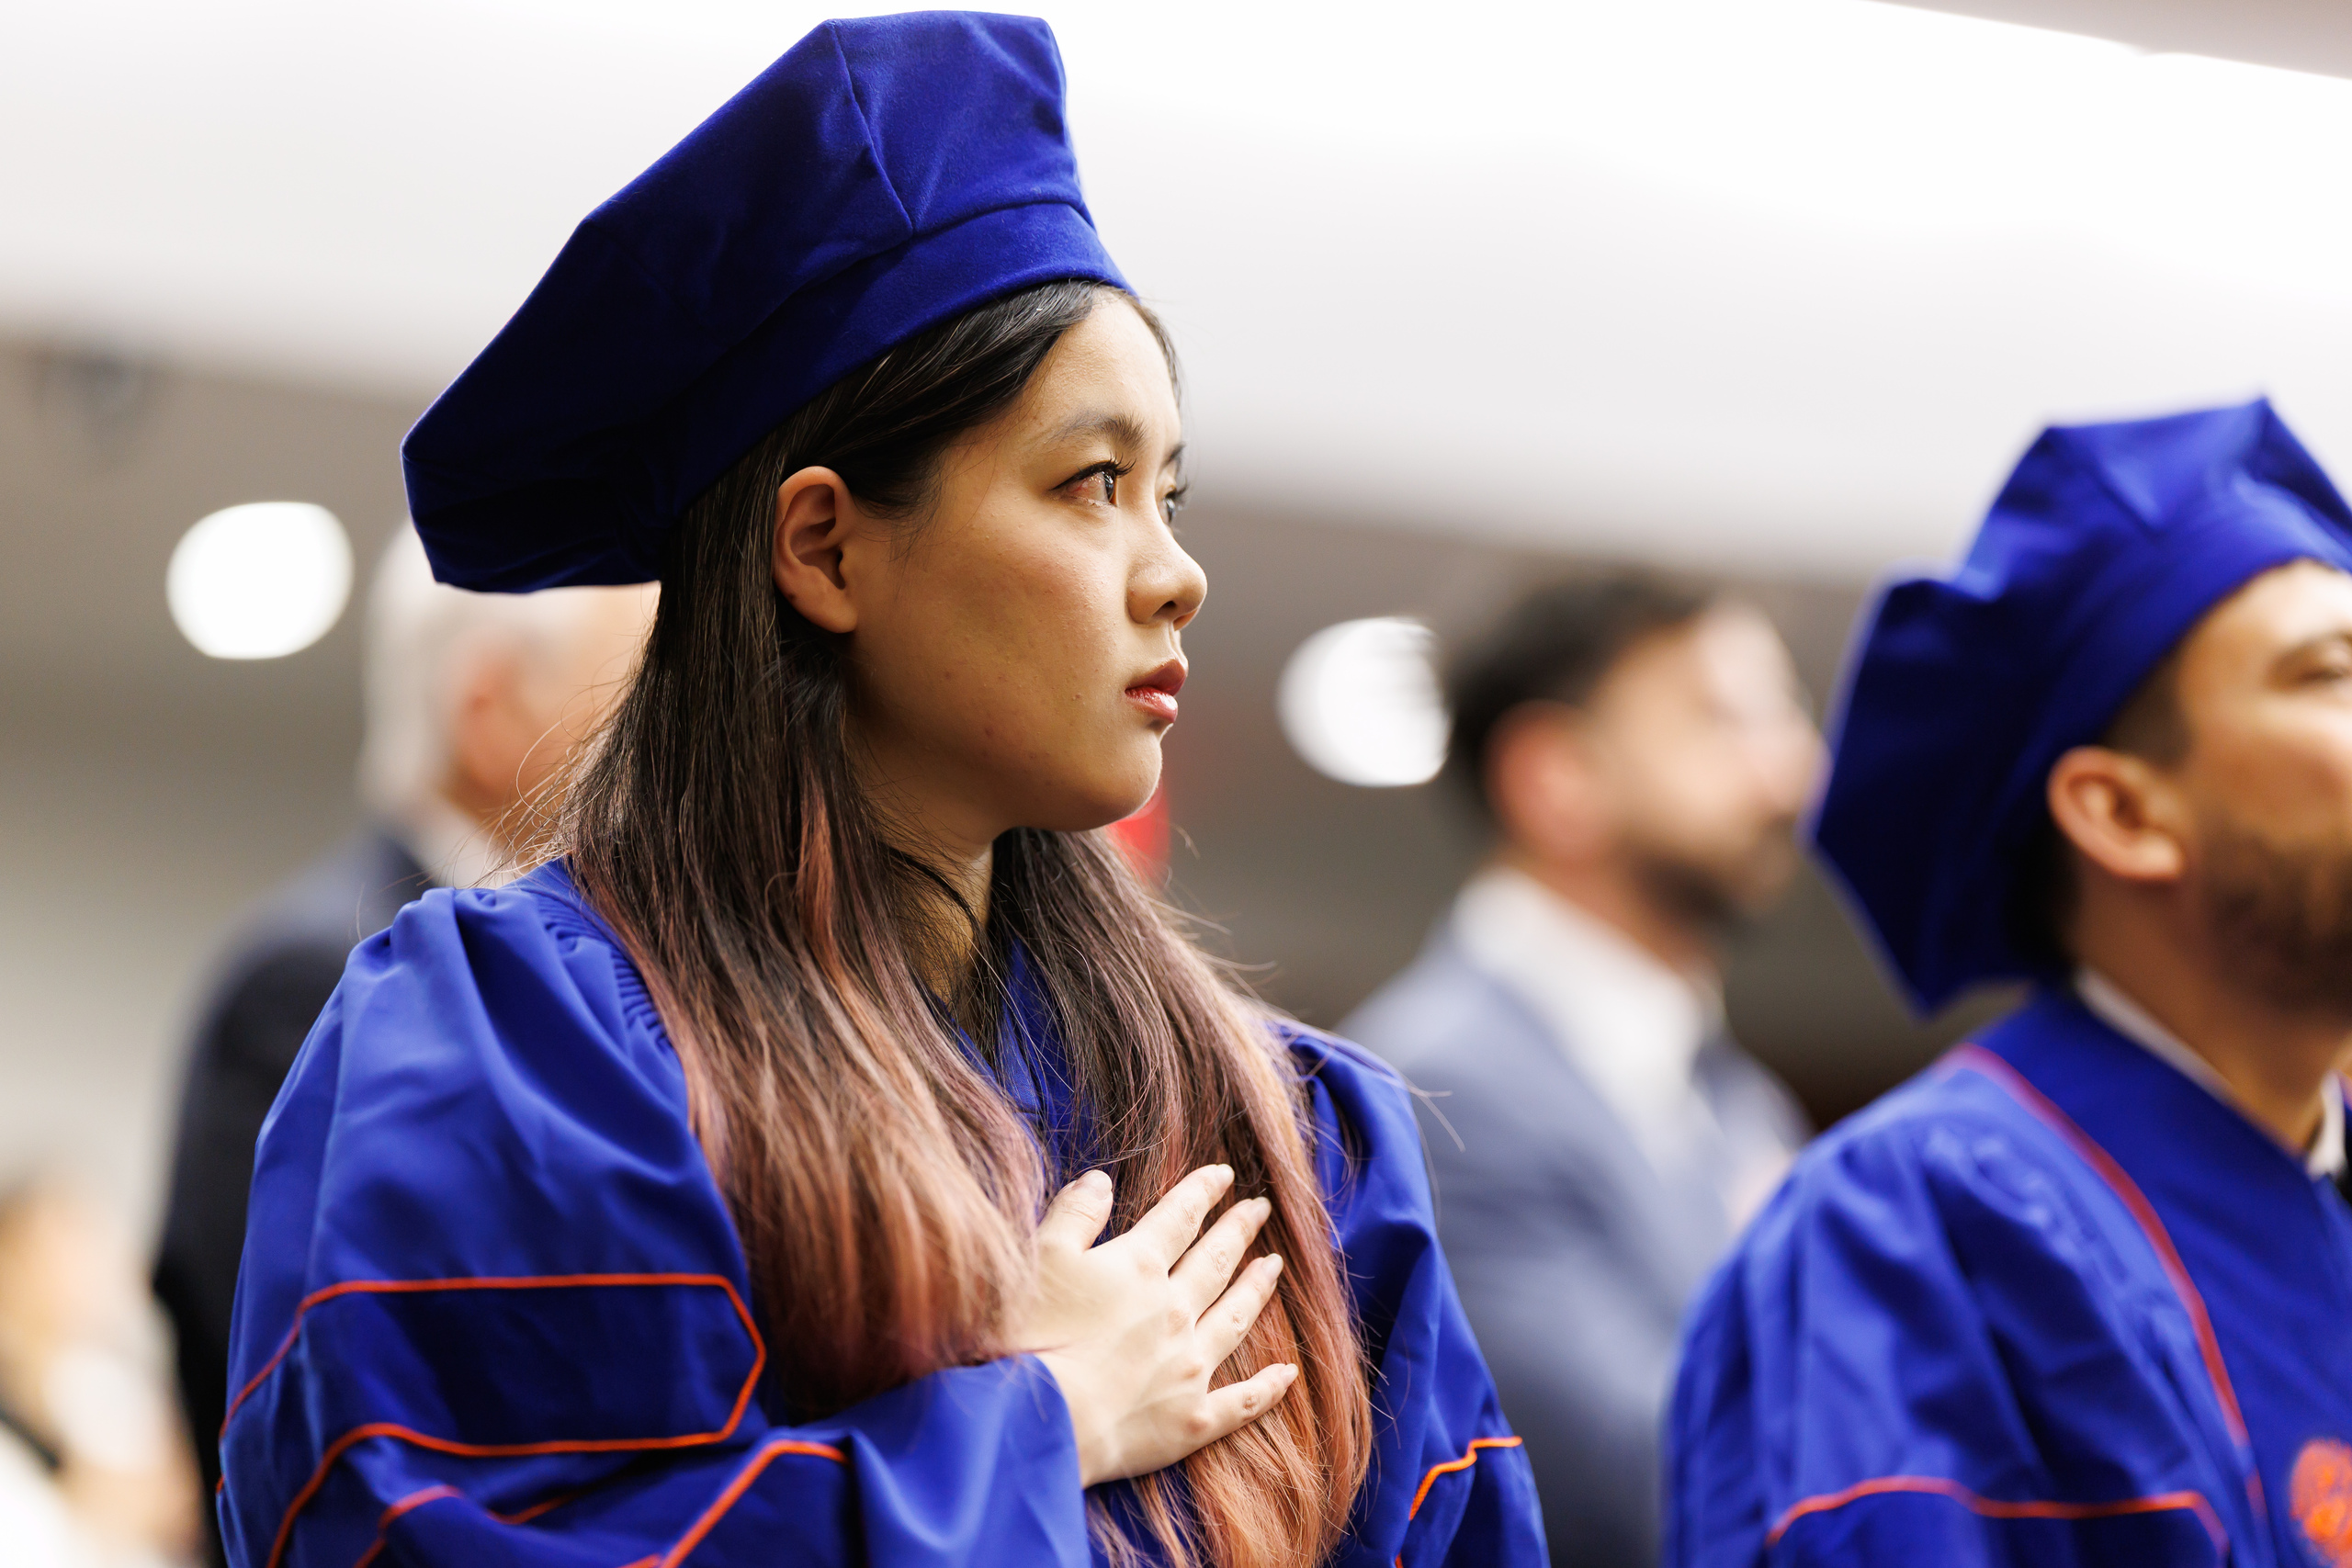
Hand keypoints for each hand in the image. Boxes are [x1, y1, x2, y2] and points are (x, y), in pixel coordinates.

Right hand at [1016, 1164, 1297, 1486]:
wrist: (1046, 1419)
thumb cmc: (1033, 1334)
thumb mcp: (1042, 1255)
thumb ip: (1075, 1213)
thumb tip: (1102, 1180)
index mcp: (1139, 1266)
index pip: (1180, 1217)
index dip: (1202, 1191)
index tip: (1224, 1174)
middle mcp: (1175, 1310)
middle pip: (1216, 1261)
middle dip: (1239, 1230)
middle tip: (1261, 1209)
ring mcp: (1189, 1365)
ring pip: (1236, 1318)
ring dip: (1257, 1289)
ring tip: (1274, 1266)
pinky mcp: (1192, 1418)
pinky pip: (1243, 1401)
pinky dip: (1268, 1387)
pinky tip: (1288, 1372)